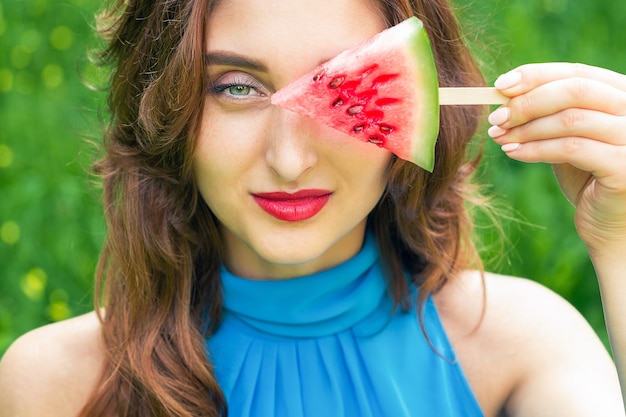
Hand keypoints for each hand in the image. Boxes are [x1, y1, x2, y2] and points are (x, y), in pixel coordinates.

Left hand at [487, 63, 625, 257]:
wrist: (612, 227)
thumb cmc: (588, 178)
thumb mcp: (568, 137)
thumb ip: (549, 114)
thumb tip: (504, 94)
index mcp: (624, 95)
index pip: (577, 73)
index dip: (536, 76)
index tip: (500, 85)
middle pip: (575, 90)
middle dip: (528, 102)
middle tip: (496, 118)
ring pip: (570, 120)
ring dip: (526, 128)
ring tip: (500, 137)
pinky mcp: (625, 167)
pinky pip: (571, 149)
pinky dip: (536, 149)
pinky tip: (513, 153)